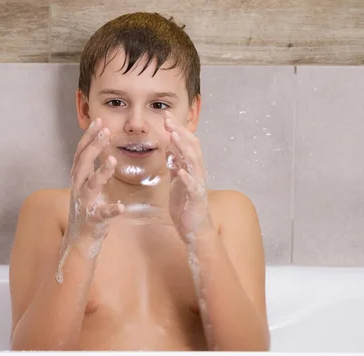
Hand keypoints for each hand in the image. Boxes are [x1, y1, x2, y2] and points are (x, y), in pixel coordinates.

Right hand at [66, 118, 124, 257]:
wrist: (79, 240)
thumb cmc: (87, 210)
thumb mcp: (87, 185)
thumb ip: (91, 168)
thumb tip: (99, 146)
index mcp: (78, 179)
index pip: (81, 153)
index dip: (89, 137)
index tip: (98, 121)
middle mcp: (78, 188)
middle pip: (83, 163)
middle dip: (94, 146)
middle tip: (106, 131)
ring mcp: (84, 204)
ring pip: (90, 185)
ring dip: (101, 172)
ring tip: (113, 159)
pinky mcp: (93, 220)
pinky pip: (101, 214)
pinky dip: (110, 210)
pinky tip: (120, 206)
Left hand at [163, 111, 214, 241]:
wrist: (195, 229)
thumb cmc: (186, 206)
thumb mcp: (177, 181)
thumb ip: (175, 165)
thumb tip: (170, 148)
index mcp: (192, 168)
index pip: (187, 143)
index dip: (177, 129)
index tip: (166, 117)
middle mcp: (198, 173)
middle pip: (192, 147)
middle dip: (180, 132)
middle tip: (168, 119)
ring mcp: (198, 184)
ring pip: (193, 161)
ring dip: (184, 148)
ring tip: (174, 136)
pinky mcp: (196, 198)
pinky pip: (192, 186)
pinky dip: (186, 177)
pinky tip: (180, 170)